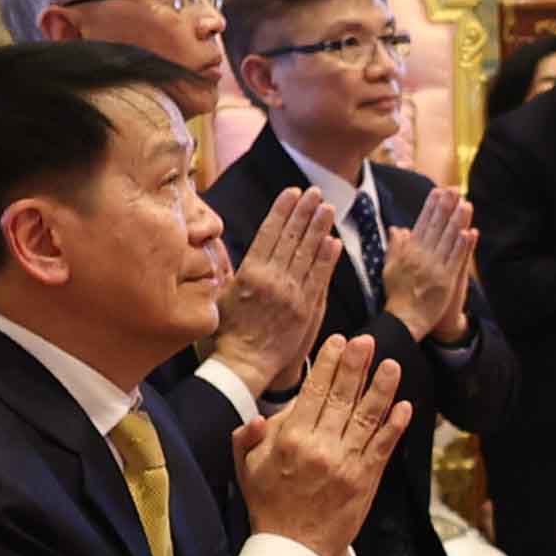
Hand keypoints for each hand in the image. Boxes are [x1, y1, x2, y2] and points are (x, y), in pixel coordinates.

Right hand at [214, 187, 337, 395]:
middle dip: (303, 212)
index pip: (269, 233)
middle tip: (315, 192)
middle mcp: (271, 279)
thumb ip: (234, 273)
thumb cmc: (228, 331)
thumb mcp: (222, 295)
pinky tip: (333, 241)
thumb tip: (237, 251)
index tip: (292, 192)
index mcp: (249, 272)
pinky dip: (327, 259)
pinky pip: (319, 279)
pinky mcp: (305, 309)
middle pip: (291, 238)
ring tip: (327, 208)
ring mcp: (290, 294)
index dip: (282, 210)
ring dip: (318, 228)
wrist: (244, 363)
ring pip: (307, 254)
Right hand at [229, 333, 408, 555]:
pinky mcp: (365, 480)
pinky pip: (383, 447)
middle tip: (366, 341)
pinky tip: (404, 406)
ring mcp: (346, 464)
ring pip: (367, 418)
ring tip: (392, 365)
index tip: (337, 342)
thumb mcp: (246, 470)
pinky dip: (395, 426)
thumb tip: (258, 417)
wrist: (294, 550)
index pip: (312, 392)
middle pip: (342, 397)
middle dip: (356, 366)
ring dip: (382, 389)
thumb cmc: (269, 506)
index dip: (327, 364)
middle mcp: (320, 448)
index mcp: (290, 441)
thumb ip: (248, 439)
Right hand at [380, 190, 473, 342]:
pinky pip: (455, 260)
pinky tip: (469, 233)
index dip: (431, 206)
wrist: (405, 319)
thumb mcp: (390, 268)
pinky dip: (462, 246)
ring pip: (448, 240)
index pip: (422, 223)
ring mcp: (435, 268)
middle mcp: (422, 257)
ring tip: (465, 204)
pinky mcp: (446, 280)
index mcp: (409, 252)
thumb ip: (395, 246)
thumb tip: (397, 228)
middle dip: (445, 207)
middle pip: (436, 227)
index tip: (438, 191)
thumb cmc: (398, 294)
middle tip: (453, 189)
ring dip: (457, 221)